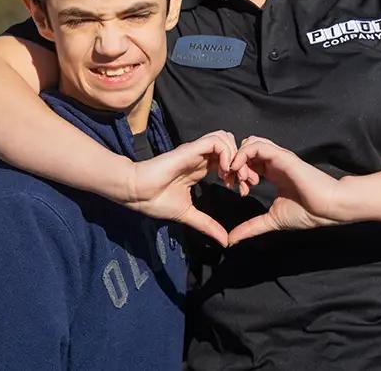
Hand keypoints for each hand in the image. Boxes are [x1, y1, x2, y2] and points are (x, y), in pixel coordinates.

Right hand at [125, 130, 237, 246]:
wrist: (137, 193)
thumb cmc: (156, 201)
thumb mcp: (189, 215)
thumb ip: (207, 225)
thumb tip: (224, 241)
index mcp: (201, 168)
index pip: (228, 161)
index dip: (240, 173)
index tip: (242, 190)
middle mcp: (201, 157)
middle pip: (231, 146)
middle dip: (243, 162)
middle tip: (244, 183)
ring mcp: (196, 151)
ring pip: (225, 138)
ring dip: (235, 155)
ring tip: (232, 176)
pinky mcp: (191, 149)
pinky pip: (216, 141)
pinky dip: (226, 153)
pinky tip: (224, 171)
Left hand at [226, 136, 347, 245]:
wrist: (328, 208)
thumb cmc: (307, 213)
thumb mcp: (272, 220)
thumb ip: (251, 227)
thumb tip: (232, 239)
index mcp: (273, 173)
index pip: (248, 162)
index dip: (236, 173)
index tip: (235, 189)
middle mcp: (274, 163)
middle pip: (245, 150)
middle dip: (233, 164)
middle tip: (232, 182)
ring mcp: (278, 158)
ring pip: (249, 143)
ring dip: (238, 158)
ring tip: (238, 176)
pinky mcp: (282, 156)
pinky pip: (257, 146)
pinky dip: (243, 154)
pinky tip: (239, 169)